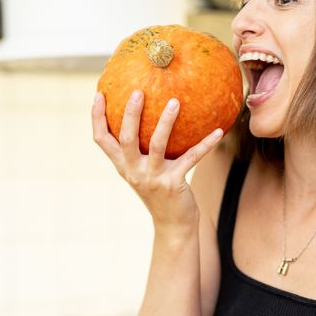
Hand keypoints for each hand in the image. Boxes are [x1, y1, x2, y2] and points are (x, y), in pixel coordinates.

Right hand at [91, 90, 224, 234]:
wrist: (172, 224)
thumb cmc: (159, 190)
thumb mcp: (143, 170)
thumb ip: (141, 149)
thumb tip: (151, 114)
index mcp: (123, 165)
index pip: (101, 140)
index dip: (97, 117)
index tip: (98, 94)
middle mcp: (134, 171)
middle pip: (126, 139)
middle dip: (130, 114)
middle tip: (138, 92)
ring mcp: (152, 178)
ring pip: (157, 146)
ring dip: (166, 122)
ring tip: (175, 102)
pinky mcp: (173, 184)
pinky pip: (191, 158)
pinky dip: (206, 144)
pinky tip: (218, 131)